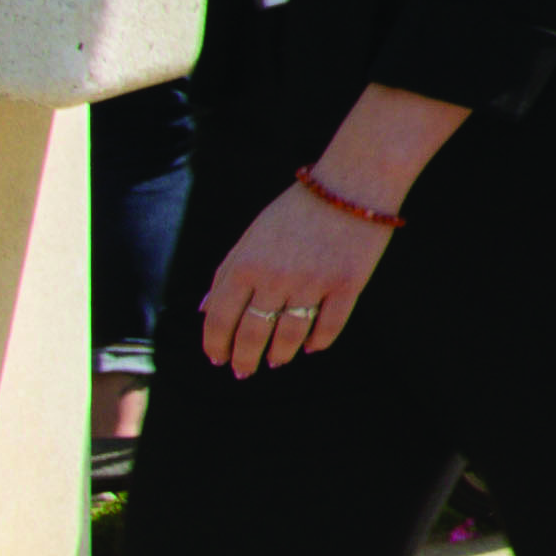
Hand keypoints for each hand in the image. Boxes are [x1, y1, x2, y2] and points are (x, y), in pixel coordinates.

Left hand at [195, 172, 394, 377]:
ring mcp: (313, 283)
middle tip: (242, 371)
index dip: (215, 344)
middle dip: (243, 358)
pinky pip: (328, 327)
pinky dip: (318, 342)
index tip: (216, 358)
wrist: (351, 184)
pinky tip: (311, 347)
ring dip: (279, 355)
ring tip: (275, 361)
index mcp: (246, 263)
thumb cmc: (296, 209)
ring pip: (289, 336)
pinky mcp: (347, 286)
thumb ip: (227, 273)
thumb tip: (204, 309)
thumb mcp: (252, 236)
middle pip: (252, 334)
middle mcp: (275, 277)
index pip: (220, 318)